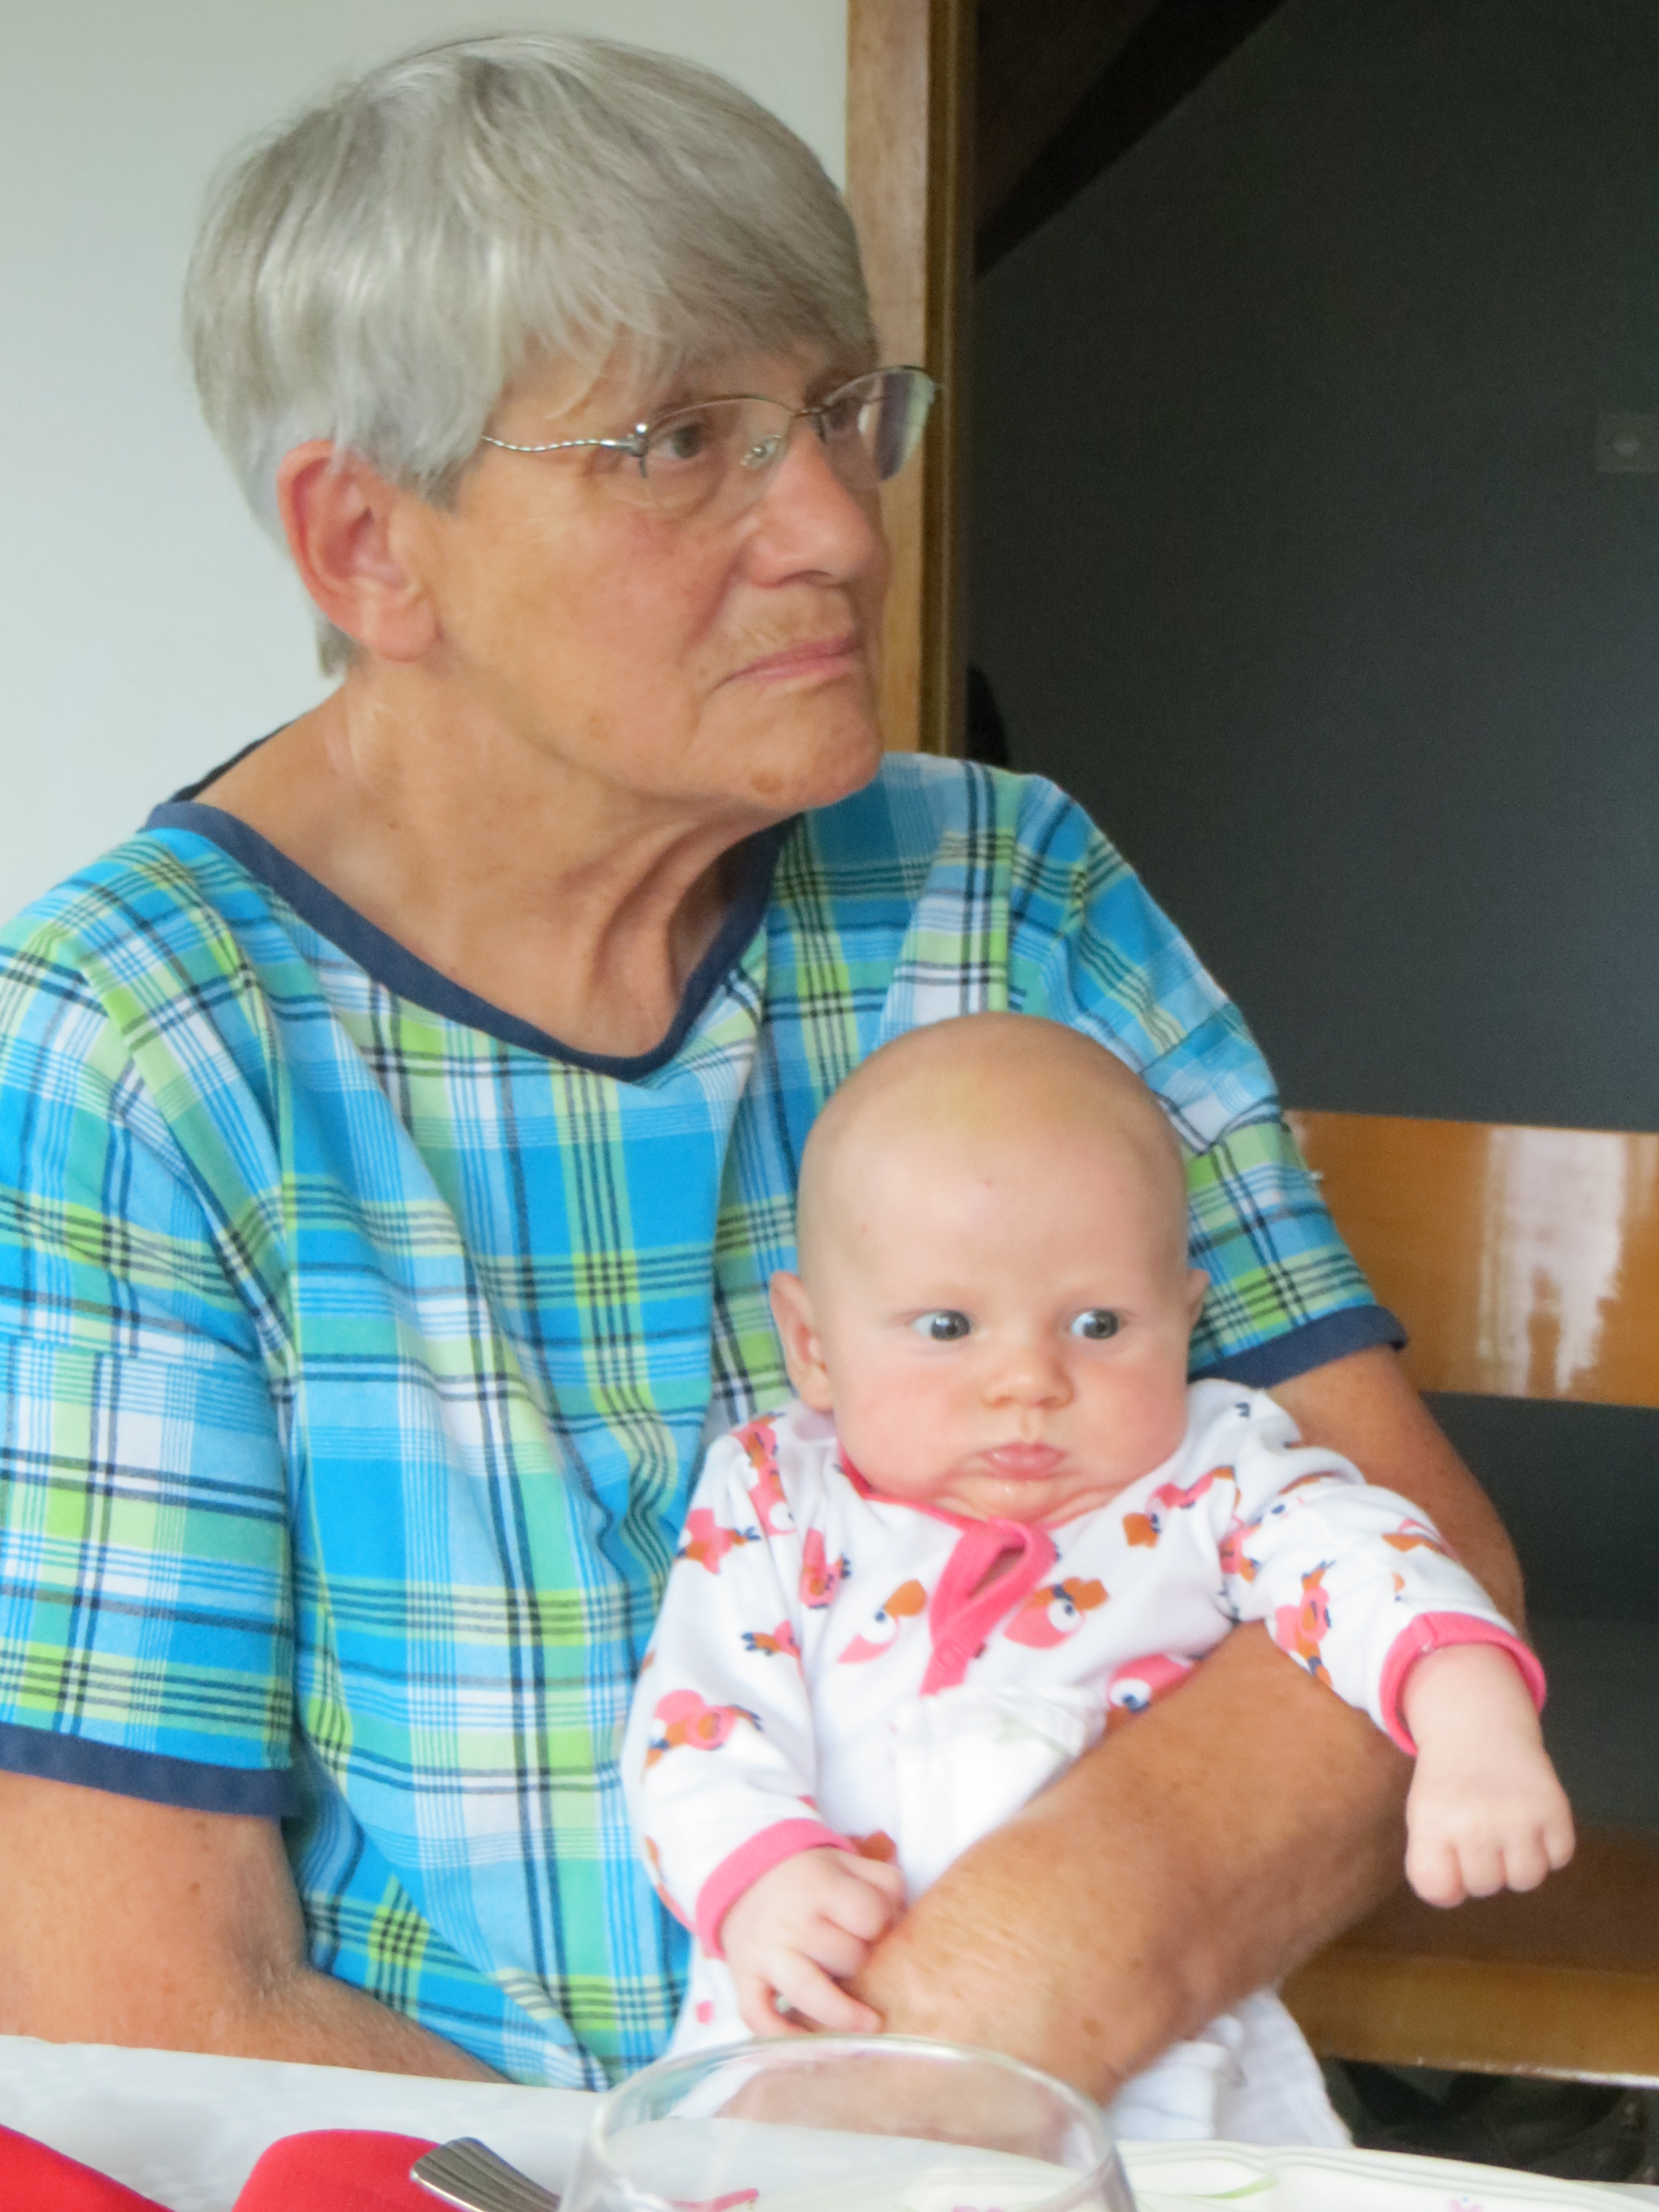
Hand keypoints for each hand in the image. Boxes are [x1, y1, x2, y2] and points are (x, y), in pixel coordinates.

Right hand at [719, 1847, 904, 2037]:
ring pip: (810, 1993)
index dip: (883, 1926)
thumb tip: (904, 1922)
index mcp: (819, 1884)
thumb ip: (884, 1882)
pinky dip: (783, 2037)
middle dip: (861, 1962)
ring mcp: (765, 1952)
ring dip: (842, 2013)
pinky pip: (760, 2016)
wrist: (748, 1881)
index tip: (878, 1930)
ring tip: (869, 2024)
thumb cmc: (811, 1879)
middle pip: (847, 1958)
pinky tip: (810, 2046)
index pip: (870, 1916)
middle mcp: (790, 1919)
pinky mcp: (744, 1978)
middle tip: (858, 1958)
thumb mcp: (848, 1863)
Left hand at [1401, 1643, 1575, 1906]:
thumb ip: (1432, 1863)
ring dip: (1517, 1861)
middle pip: (1484, 1886)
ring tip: (1504, 1825)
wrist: (1480, 1727)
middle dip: (1481, 1865)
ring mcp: (1518, 1816)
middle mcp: (1474, 1821)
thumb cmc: (1448, 1784)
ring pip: (1525, 1879)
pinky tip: (1530, 1816)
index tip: (1447, 1855)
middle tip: (1478, 1826)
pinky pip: (1558, 1858)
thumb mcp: (1422, 1816)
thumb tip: (1454, 1897)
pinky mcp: (1555, 1809)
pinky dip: (1548, 1845)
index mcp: (1432, 1821)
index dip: (1446, 1880)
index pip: (1437, 1888)